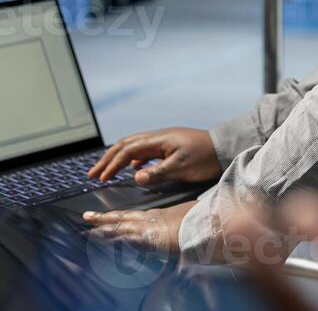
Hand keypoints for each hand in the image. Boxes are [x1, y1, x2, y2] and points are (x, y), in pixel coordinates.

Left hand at [83, 200, 197, 253]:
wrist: (203, 223)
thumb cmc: (199, 221)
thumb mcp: (185, 218)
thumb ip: (178, 222)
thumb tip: (181, 222)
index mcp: (156, 216)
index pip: (131, 215)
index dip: (117, 216)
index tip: (106, 216)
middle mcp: (148, 220)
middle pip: (120, 218)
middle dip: (102, 219)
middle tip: (86, 218)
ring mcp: (145, 229)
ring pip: (117, 228)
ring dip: (101, 230)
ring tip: (87, 231)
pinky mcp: (145, 239)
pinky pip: (122, 240)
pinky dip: (110, 241)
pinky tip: (100, 242)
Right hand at [88, 127, 221, 184]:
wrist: (225, 148)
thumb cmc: (206, 157)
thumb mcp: (181, 167)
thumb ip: (158, 172)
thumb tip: (134, 177)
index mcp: (159, 140)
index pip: (127, 150)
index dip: (112, 164)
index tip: (100, 179)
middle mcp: (158, 138)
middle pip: (126, 145)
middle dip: (107, 159)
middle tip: (92, 174)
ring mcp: (164, 141)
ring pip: (134, 148)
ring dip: (118, 159)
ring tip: (106, 171)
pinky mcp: (170, 147)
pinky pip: (145, 152)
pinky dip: (133, 160)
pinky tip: (133, 170)